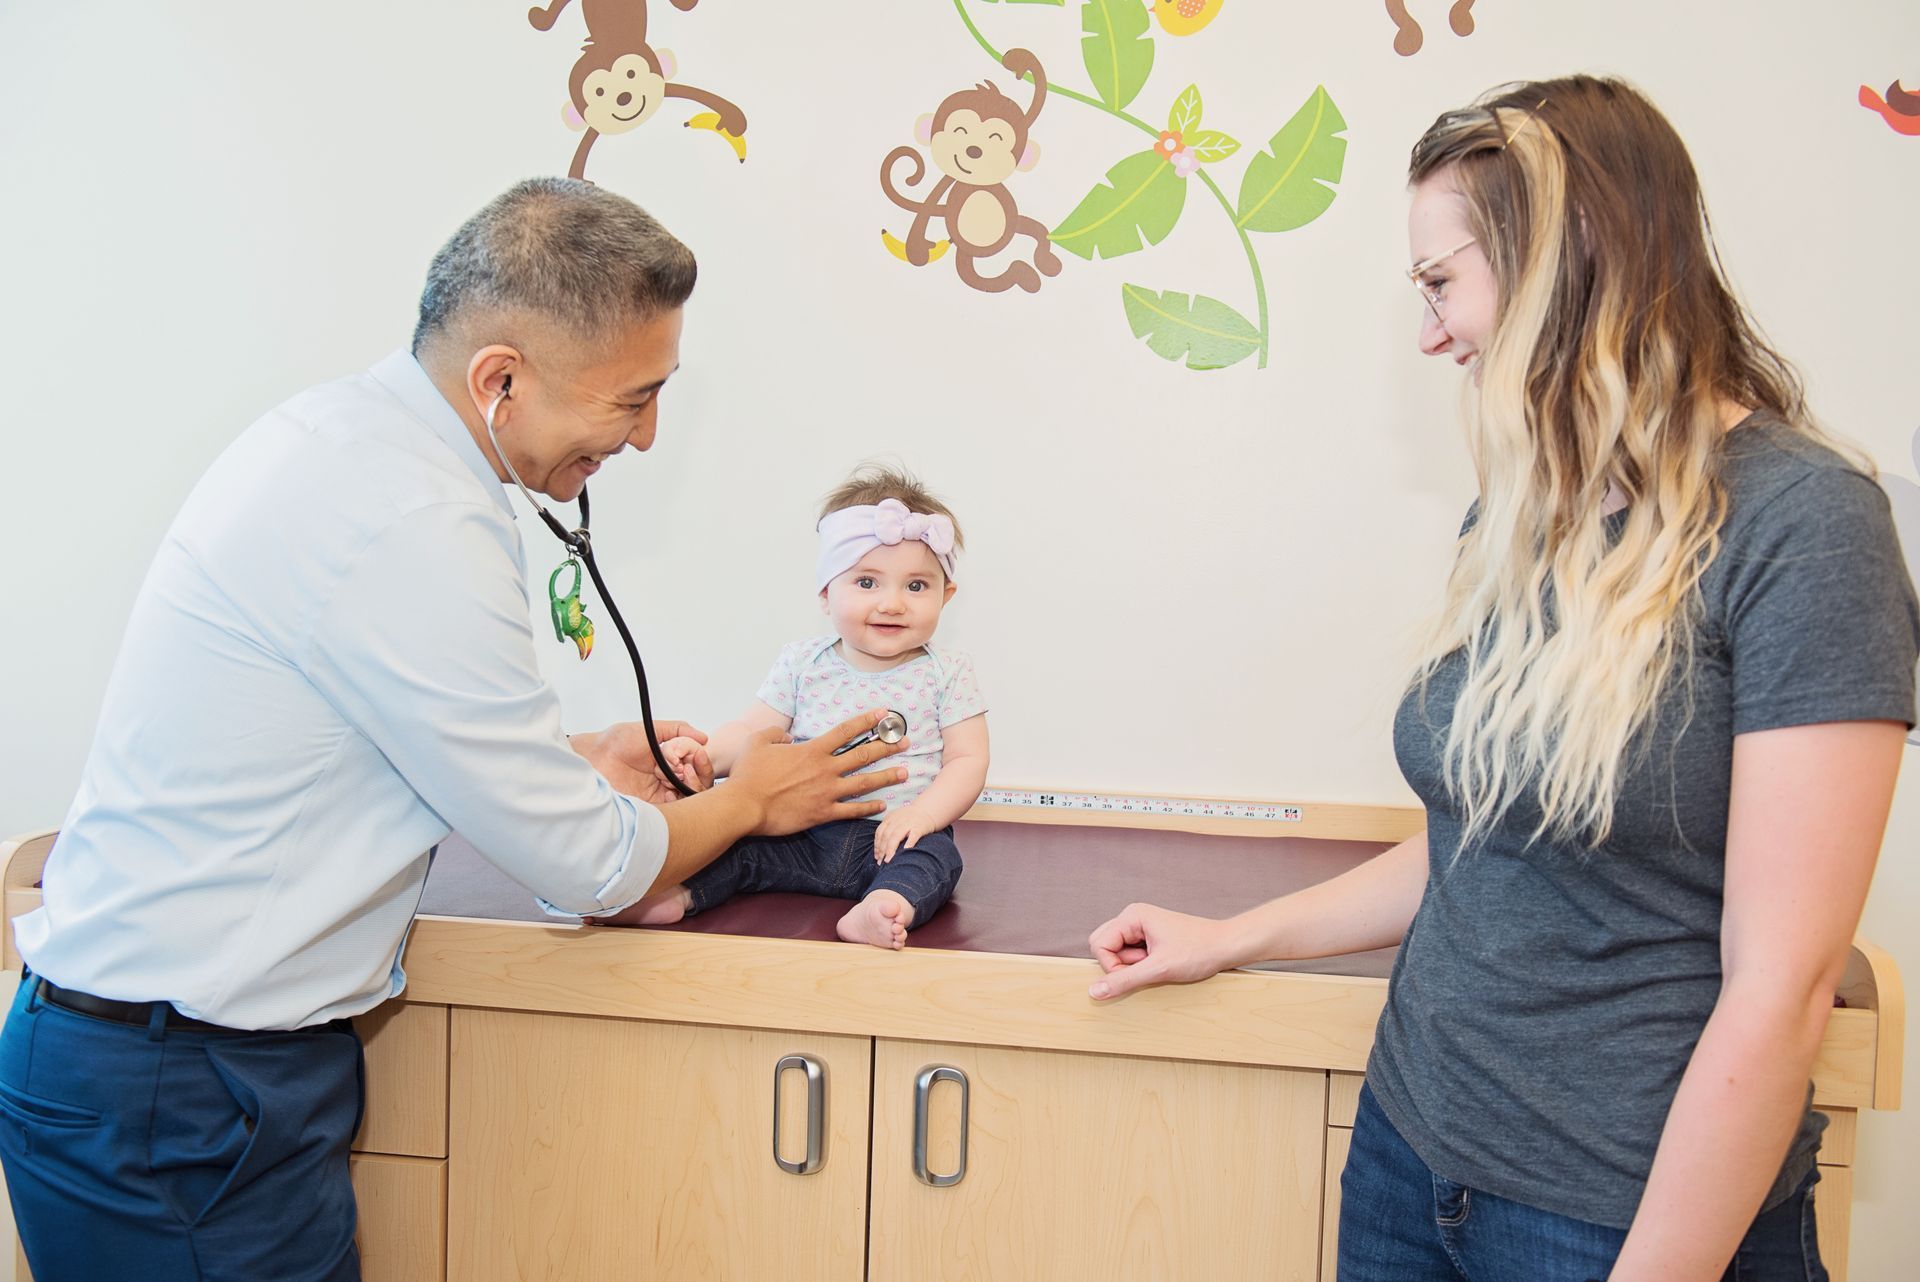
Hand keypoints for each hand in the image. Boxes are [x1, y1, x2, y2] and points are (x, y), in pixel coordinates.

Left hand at [571, 720, 714, 803]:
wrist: (594, 759)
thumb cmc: (616, 742)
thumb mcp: (650, 729)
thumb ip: (678, 729)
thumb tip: (703, 737)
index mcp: (670, 760)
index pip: (697, 765)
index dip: (701, 761)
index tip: (697, 755)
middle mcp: (668, 778)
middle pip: (698, 783)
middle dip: (699, 774)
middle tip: (686, 767)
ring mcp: (661, 794)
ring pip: (691, 798)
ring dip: (690, 786)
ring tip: (675, 776)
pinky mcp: (652, 808)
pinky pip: (675, 811)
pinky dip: (679, 802)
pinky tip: (670, 790)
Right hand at [727, 709, 907, 835]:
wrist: (744, 806)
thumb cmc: (747, 774)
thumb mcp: (757, 742)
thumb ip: (776, 734)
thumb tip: (788, 737)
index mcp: (811, 750)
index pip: (846, 731)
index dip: (866, 721)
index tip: (883, 714)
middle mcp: (825, 769)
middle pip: (862, 755)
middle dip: (886, 747)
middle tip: (905, 743)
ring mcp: (826, 792)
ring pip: (864, 782)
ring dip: (886, 776)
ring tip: (905, 772)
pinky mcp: (822, 813)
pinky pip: (852, 810)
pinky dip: (869, 808)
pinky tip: (883, 805)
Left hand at [874, 805, 928, 862]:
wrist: (927, 810)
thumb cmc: (910, 819)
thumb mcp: (896, 820)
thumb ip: (888, 830)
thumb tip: (879, 850)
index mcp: (890, 818)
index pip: (880, 832)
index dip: (877, 845)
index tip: (877, 856)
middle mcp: (898, 820)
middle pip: (886, 835)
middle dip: (882, 850)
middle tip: (881, 861)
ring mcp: (909, 823)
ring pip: (896, 836)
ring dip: (890, 849)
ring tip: (888, 859)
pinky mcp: (920, 827)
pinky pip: (913, 835)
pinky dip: (909, 843)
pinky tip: (905, 850)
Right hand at [1086, 903, 1236, 1000]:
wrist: (1226, 946)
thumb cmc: (1198, 951)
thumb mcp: (1159, 969)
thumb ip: (1124, 980)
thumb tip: (1093, 992)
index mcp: (1132, 916)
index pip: (1099, 944)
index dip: (1112, 966)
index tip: (1137, 973)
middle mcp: (1133, 917)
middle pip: (1104, 946)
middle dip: (1120, 964)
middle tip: (1146, 967)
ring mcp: (1140, 927)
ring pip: (1117, 952)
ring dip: (1132, 966)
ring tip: (1158, 964)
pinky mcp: (1148, 937)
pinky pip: (1130, 954)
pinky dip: (1141, 965)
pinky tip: (1160, 964)